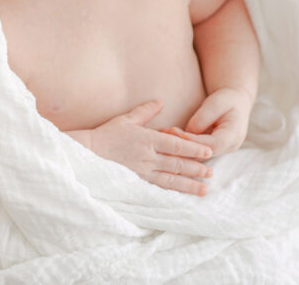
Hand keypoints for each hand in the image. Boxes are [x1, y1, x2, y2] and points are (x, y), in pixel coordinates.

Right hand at [78, 100, 214, 195]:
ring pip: (171, 179)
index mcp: (147, 139)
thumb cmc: (106, 135)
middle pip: (177, 164)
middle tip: (211, 172)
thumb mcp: (126, 119)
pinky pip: (158, 188)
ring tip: (204, 189)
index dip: (193, 149)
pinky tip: (183, 196)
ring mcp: (142, 172)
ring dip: (189, 185)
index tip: (208, 152)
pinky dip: (173, 192)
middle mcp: (147, 157)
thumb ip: (145, 112)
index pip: (176, 145)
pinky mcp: (136, 182)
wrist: (87, 153)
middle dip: (196, 169)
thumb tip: (160, 102)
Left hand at [163, 87, 252, 157]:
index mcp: (234, 136)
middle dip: (182, 145)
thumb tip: (188, 131)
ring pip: (198, 156)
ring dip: (180, 147)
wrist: (236, 102)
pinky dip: (182, 147)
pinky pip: (196, 152)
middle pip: (203, 153)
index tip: (174, 132)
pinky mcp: (211, 150)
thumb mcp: (216, 102)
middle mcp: (228, 147)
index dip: (192, 141)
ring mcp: (220, 151)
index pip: (212, 144)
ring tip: (162, 135)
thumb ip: (203, 117)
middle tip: (163, 134)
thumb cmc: (227, 99)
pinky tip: (167, 139)